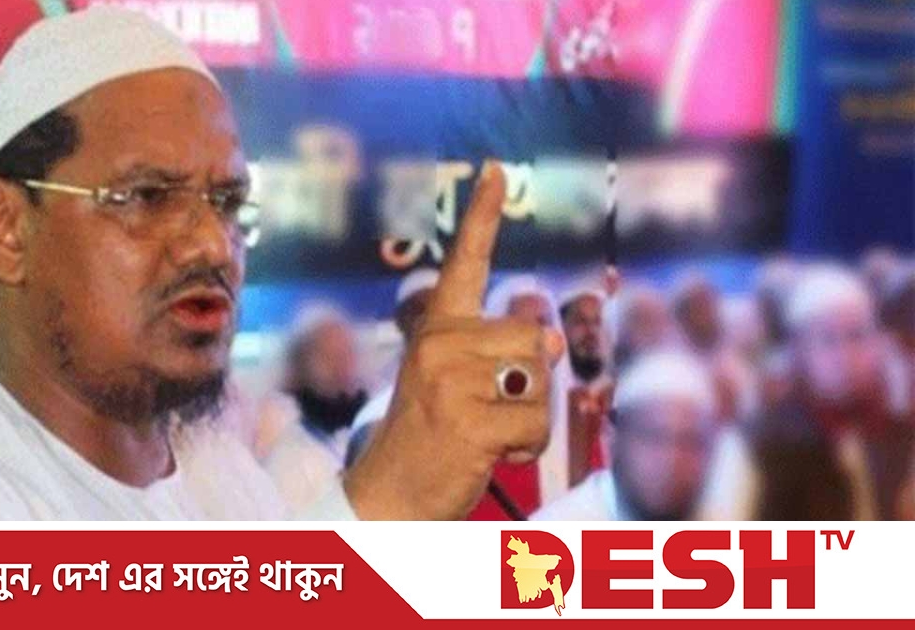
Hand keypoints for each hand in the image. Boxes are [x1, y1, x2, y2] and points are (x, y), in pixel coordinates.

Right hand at [344, 161, 562, 519]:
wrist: (388, 496)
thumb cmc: (432, 437)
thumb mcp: (465, 386)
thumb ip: (504, 356)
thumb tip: (553, 341)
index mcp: (434, 330)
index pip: (463, 263)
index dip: (483, 216)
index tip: (496, 170)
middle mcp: (437, 345)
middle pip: (532, 338)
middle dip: (528, 382)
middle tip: (482, 412)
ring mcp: (448, 382)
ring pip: (539, 380)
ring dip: (528, 416)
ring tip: (483, 432)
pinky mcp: (466, 421)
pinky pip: (534, 422)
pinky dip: (526, 446)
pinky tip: (488, 453)